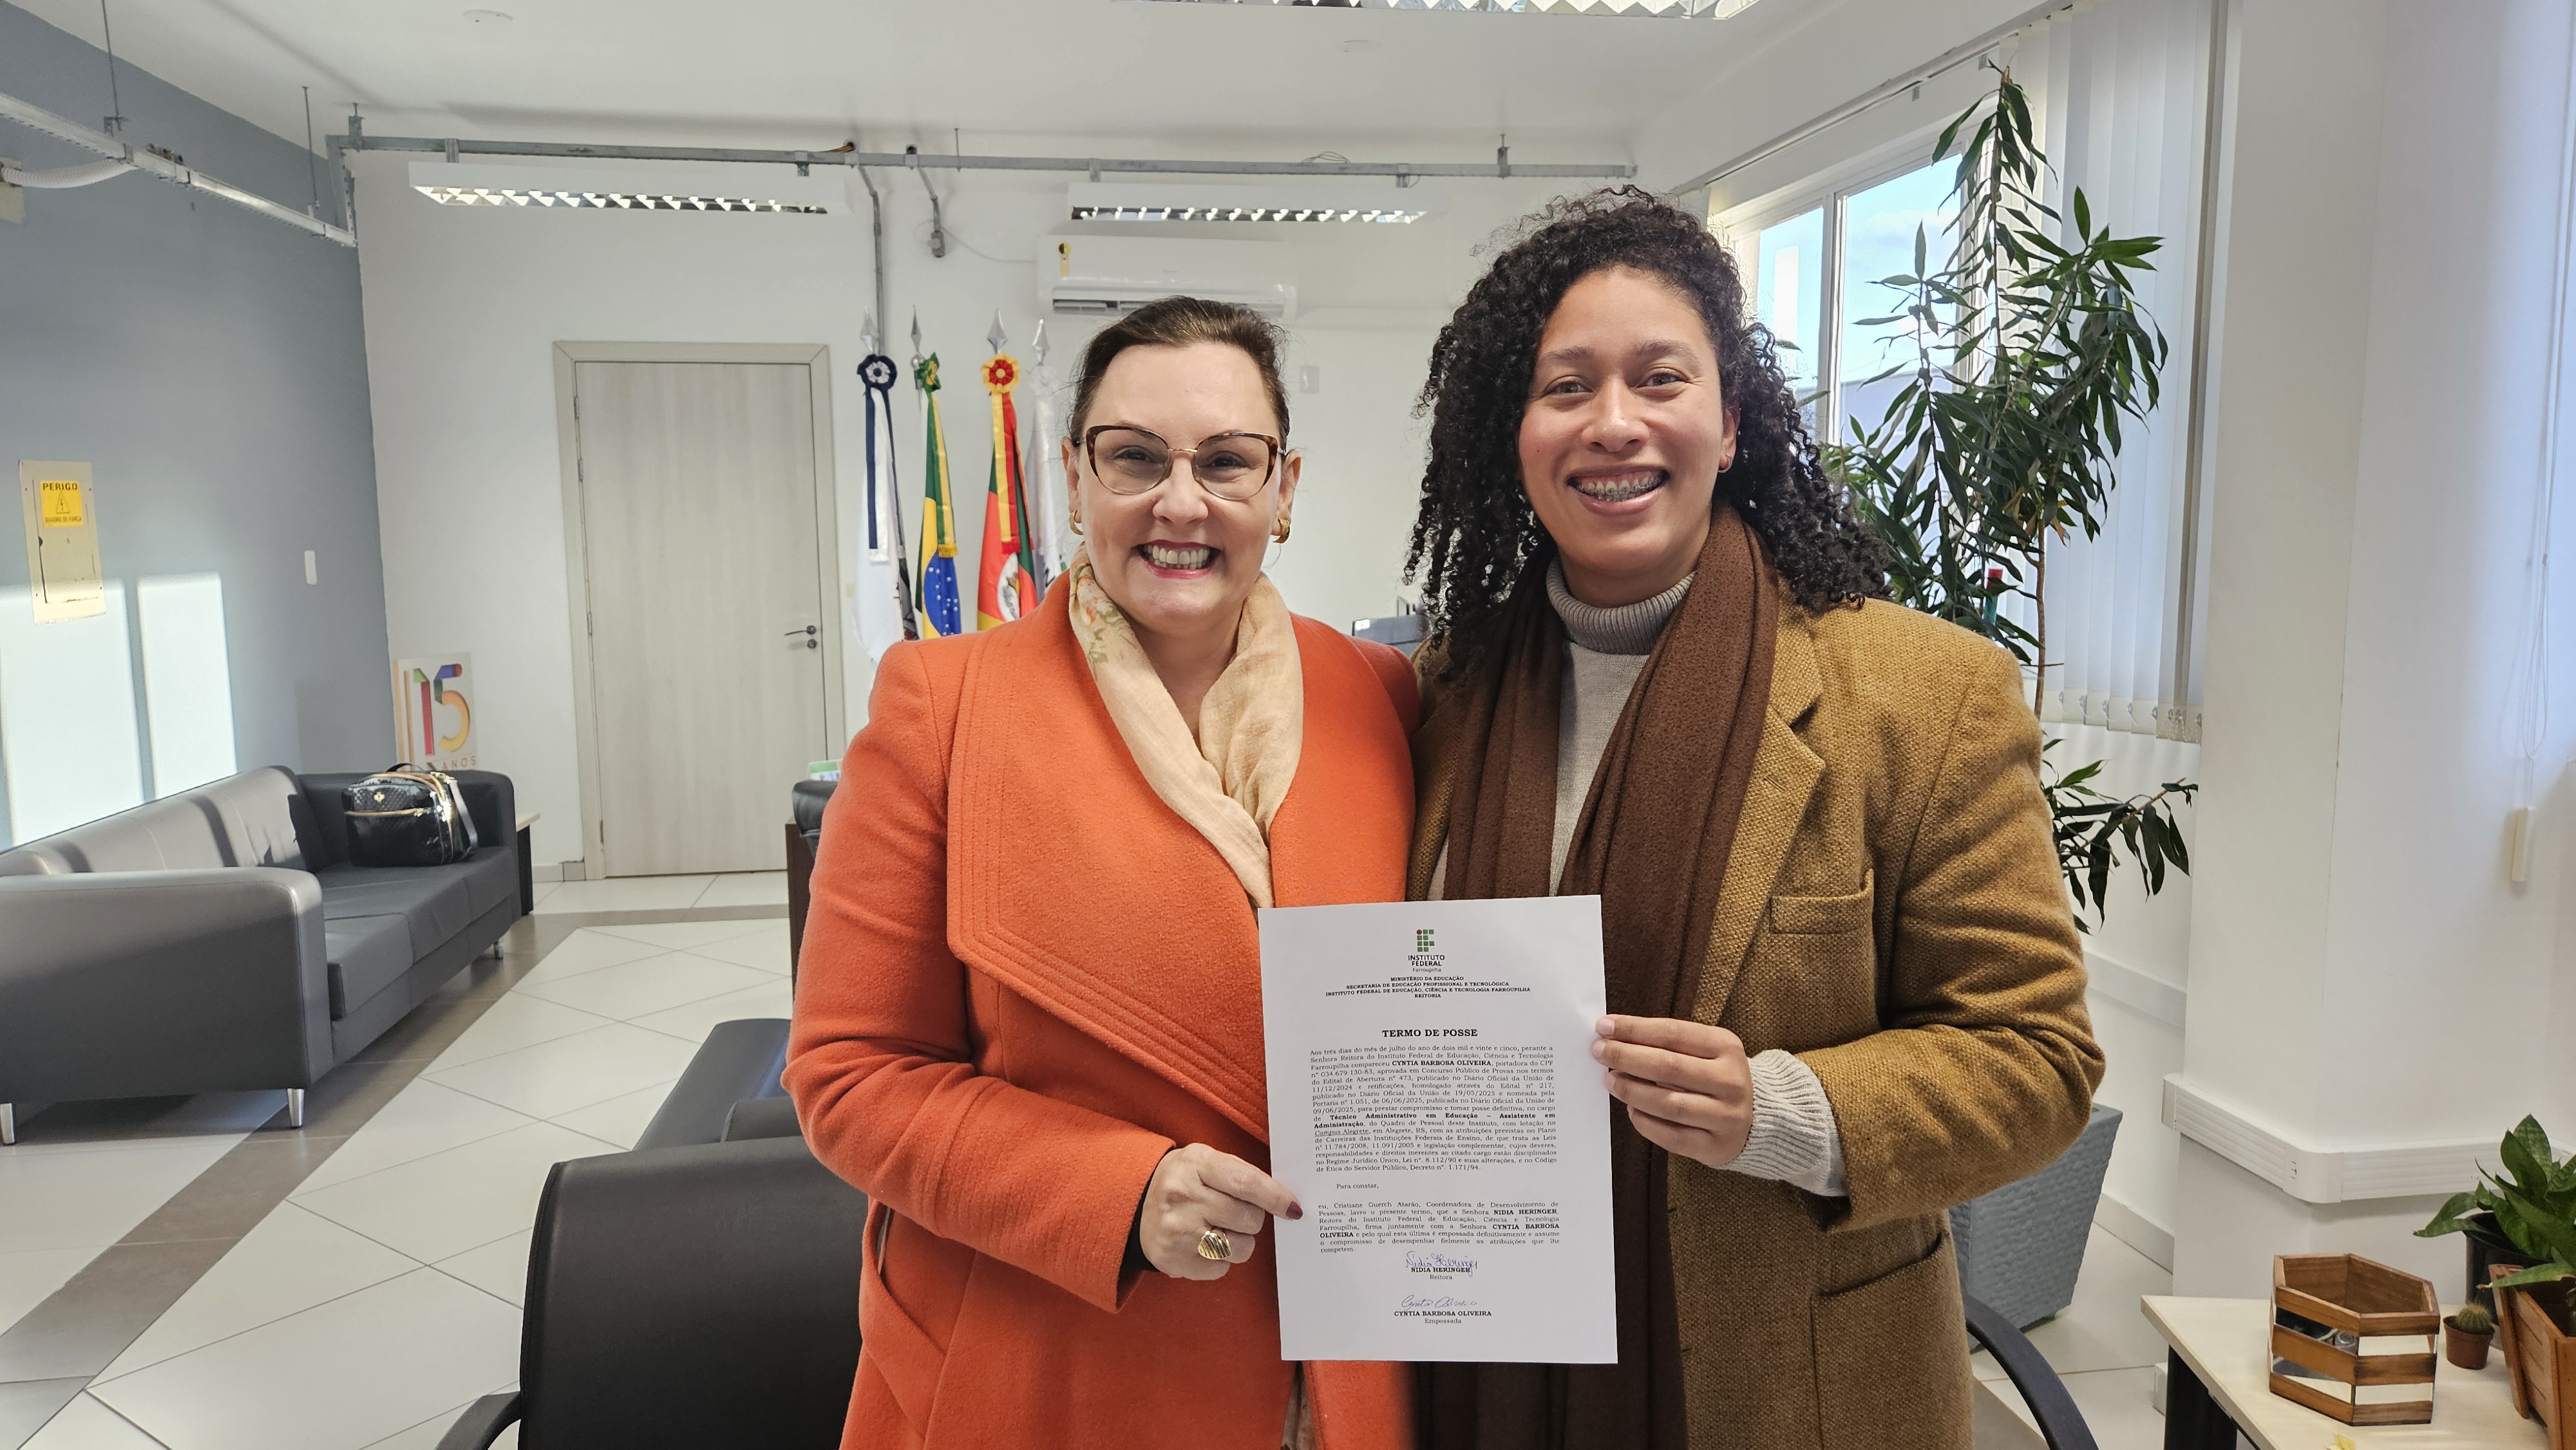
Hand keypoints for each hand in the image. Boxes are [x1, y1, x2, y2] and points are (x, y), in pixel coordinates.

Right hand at [1137, 1143, 1301, 1280]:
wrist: (1136, 1204)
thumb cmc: (1185, 1180)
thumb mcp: (1206, 1160)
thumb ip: (1242, 1174)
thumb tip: (1285, 1201)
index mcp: (1195, 1165)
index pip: (1245, 1183)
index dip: (1275, 1197)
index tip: (1293, 1208)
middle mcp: (1183, 1198)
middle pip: (1247, 1218)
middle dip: (1253, 1219)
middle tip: (1238, 1213)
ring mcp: (1177, 1232)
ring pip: (1239, 1248)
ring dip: (1240, 1241)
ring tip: (1221, 1229)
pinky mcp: (1174, 1261)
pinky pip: (1222, 1268)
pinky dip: (1221, 1259)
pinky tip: (1204, 1243)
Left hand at [1592, 1014, 1752, 1169]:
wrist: (1755, 1119)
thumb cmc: (1715, 1077)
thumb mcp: (1704, 1051)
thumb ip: (1667, 1044)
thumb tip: (1615, 1037)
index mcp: (1727, 1047)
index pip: (1673, 1033)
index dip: (1635, 1029)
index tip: (1605, 1026)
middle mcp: (1731, 1081)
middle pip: (1668, 1066)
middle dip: (1627, 1057)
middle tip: (1600, 1052)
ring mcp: (1726, 1116)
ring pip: (1669, 1104)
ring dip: (1632, 1090)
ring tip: (1610, 1081)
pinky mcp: (1715, 1146)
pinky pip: (1672, 1136)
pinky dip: (1646, 1122)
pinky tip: (1631, 1109)